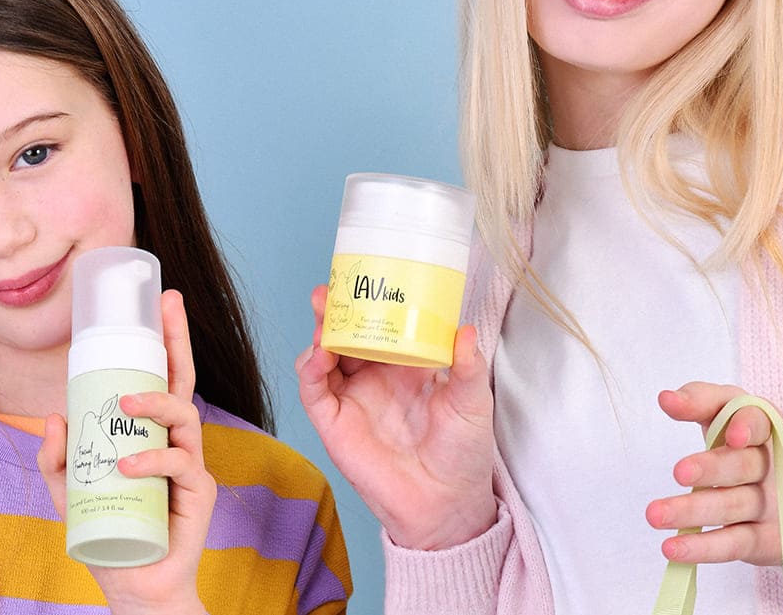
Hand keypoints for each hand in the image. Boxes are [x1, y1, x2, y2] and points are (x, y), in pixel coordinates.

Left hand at [37, 290, 210, 614]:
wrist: (134, 584)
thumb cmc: (106, 530)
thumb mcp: (67, 491)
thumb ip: (56, 457)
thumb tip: (53, 417)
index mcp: (147, 432)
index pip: (158, 377)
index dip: (163, 339)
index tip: (161, 300)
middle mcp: (173, 440)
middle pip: (182, 381)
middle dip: (178, 340)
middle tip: (169, 307)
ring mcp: (189, 463)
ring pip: (184, 417)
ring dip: (155, 404)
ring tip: (125, 406)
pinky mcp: (197, 493)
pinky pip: (181, 466)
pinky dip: (153, 462)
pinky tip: (129, 467)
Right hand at [295, 285, 496, 549]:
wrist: (446, 504)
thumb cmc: (462, 453)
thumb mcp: (473, 403)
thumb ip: (468, 367)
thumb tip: (465, 329)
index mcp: (404, 364)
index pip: (380, 323)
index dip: (368, 301)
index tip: (365, 278)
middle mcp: (373, 376)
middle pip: (344, 333)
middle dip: (333, 310)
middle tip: (329, 290)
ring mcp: (350, 397)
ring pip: (323, 355)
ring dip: (319, 333)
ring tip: (323, 317)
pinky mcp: (333, 422)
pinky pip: (313, 390)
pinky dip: (310, 368)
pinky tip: (318, 355)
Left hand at [647, 382, 782, 564]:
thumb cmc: (756, 447)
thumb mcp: (734, 415)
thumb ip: (701, 401)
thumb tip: (666, 398)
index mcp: (767, 430)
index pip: (760, 422)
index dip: (746, 426)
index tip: (731, 435)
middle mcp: (775, 467)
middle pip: (743, 466)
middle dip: (712, 468)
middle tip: (679, 471)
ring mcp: (774, 506)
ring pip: (733, 506)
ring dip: (693, 511)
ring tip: (655, 515)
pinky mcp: (767, 540)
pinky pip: (734, 543)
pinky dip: (703, 547)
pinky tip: (673, 548)